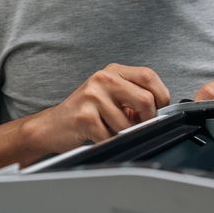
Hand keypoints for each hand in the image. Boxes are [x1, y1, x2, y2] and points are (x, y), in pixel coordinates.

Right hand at [32, 63, 169, 153]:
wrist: (52, 126)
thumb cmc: (85, 112)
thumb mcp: (110, 95)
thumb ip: (134, 96)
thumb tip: (159, 109)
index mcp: (114, 71)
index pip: (149, 76)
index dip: (161, 96)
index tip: (158, 109)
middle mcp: (103, 78)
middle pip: (145, 99)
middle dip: (147, 119)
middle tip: (138, 125)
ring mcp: (93, 96)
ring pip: (128, 124)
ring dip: (124, 134)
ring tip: (110, 129)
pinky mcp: (85, 116)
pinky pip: (111, 136)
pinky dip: (109, 141)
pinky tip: (99, 135)